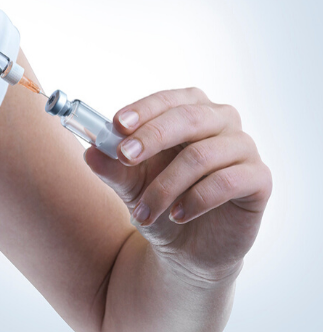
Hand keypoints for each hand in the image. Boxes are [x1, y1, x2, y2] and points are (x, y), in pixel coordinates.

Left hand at [84, 87, 271, 283]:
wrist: (186, 249)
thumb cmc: (160, 203)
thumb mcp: (129, 186)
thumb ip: (112, 167)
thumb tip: (90, 151)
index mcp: (190, 111)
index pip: (168, 100)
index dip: (143, 110)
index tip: (117, 125)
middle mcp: (221, 122)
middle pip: (189, 117)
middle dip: (152, 136)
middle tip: (125, 156)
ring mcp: (243, 148)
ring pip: (201, 155)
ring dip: (165, 186)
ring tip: (143, 212)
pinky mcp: (259, 179)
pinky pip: (227, 181)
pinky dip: (195, 199)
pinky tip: (177, 216)